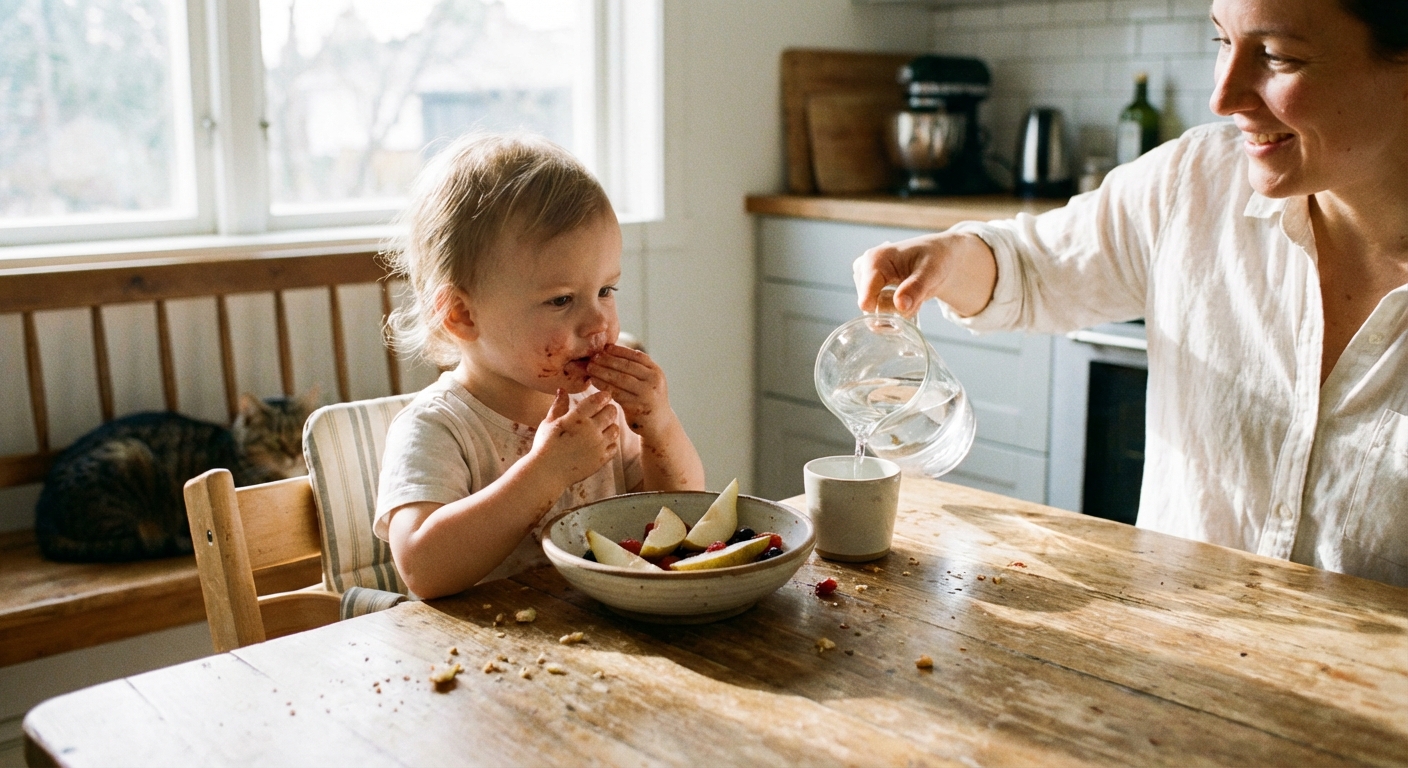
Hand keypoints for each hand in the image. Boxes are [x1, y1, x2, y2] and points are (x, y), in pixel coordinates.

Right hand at [530, 389, 619, 487]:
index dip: (604, 396)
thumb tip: (562, 390)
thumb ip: (559, 406)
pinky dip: (610, 442)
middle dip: (609, 409)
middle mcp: (591, 430)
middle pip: (611, 412)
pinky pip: (614, 447)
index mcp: (577, 418)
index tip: (604, 396)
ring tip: (602, 426)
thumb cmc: (545, 446)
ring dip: (611, 425)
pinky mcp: (601, 459)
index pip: (598, 400)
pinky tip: (602, 442)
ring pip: (615, 429)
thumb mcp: (549, 423)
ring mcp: (598, 445)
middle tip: (604, 410)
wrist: (547, 473)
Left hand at [586, 343, 673, 438]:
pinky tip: (594, 382)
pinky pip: (617, 393)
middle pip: (627, 366)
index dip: (620, 351)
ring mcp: (647, 394)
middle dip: (608, 360)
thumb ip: (636, 368)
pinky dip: (604, 386)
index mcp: (656, 371)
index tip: (605, 347)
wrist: (659, 425)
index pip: (637, 356)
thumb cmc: (647, 399)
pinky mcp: (637, 407)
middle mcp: (654, 381)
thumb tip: (614, 349)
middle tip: (593, 357)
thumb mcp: (648, 381)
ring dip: (603, 372)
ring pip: (621, 379)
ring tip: (590, 367)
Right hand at [853, 232, 996, 318]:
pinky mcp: (866, 287)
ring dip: (896, 310)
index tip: (911, 304)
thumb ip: (916, 288)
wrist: (938, 256)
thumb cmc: (935, 258)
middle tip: (915, 295)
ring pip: (874, 312)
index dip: (888, 311)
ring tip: (911, 294)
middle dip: (895, 309)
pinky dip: (892, 310)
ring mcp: (862, 279)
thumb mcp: (932, 272)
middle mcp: (862, 269)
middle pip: (871, 308)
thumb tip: (900, 306)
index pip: (867, 301)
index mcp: (874, 260)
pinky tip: (903, 296)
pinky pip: (875, 311)